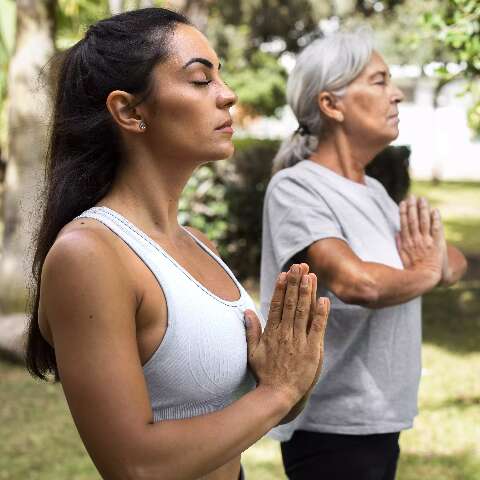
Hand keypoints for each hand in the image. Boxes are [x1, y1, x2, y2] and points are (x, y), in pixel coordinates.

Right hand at [244, 263, 329, 407]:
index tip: (285, 273)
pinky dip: (321, 313)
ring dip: (307, 292)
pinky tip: (324, 299)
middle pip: (291, 303)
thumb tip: (247, 311)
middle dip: (295, 283)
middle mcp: (285, 333)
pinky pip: (317, 328)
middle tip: (299, 266)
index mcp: (272, 332)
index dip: (282, 288)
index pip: (277, 305)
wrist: (278, 395)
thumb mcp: (252, 352)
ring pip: (304, 311)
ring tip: (311, 275)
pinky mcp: (313, 350)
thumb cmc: (265, 374)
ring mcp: (299, 341)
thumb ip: (251, 331)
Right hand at [396, 195, 443, 283]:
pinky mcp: (436, 244)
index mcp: (406, 242)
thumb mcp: (401, 256)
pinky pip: (436, 229)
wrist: (425, 277)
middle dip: (412, 207)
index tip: (403, 202)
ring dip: (423, 210)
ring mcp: (426, 241)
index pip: (404, 223)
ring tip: (423, 199)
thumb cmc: (412, 269)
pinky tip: (434, 211)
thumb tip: (397, 233)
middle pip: (413, 220)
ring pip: (424, 222)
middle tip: (413, 196)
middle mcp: (415, 240)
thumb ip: (399, 244)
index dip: (403, 212)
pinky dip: (435, 220)